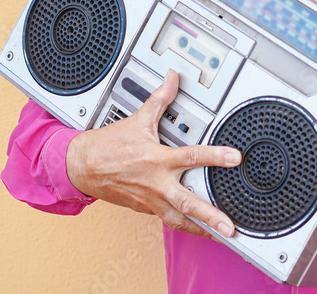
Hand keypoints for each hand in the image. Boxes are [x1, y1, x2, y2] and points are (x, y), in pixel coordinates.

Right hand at [66, 70, 241, 238]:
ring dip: (203, 230)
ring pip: (179, 220)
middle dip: (211, 216)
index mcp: (157, 160)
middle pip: (188, 203)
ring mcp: (151, 200)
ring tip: (223, 238)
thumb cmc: (108, 147)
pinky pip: (169, 220)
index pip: (192, 157)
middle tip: (230, 226)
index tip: (235, 159)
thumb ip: (160, 99)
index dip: (216, 157)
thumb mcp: (137, 119)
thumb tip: (172, 78)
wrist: (80, 167)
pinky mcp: (146, 209)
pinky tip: (201, 230)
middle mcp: (156, 183)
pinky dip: (186, 226)